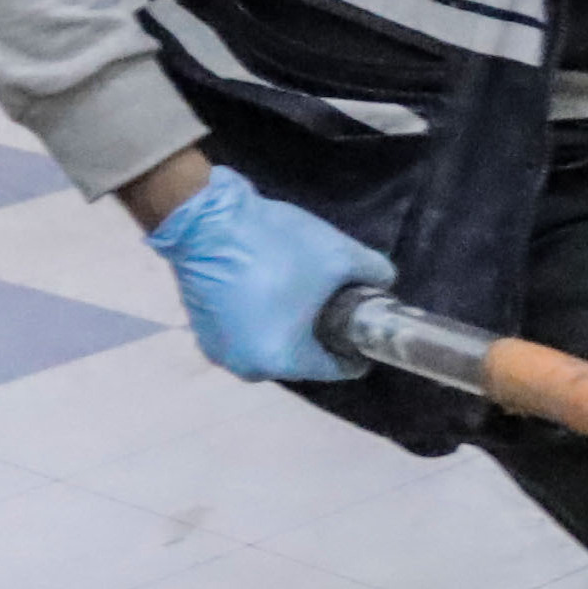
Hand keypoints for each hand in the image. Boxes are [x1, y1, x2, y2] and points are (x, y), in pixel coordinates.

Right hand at [143, 166, 394, 382]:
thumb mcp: (341, 255)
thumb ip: (375, 274)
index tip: (365, 325)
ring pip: (274, 345)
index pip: (338, 367)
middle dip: (323, 335)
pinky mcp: (203, 332)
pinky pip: (249, 334)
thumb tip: (384, 283)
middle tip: (337, 304)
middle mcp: (248, 368)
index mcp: (282, 361)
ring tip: (306, 295)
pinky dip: (264, 320)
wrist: (203, 220)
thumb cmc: (274, 245)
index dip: (358, 347)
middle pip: (304, 358)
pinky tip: (274, 291)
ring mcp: (219, 352)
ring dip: (292, 327)